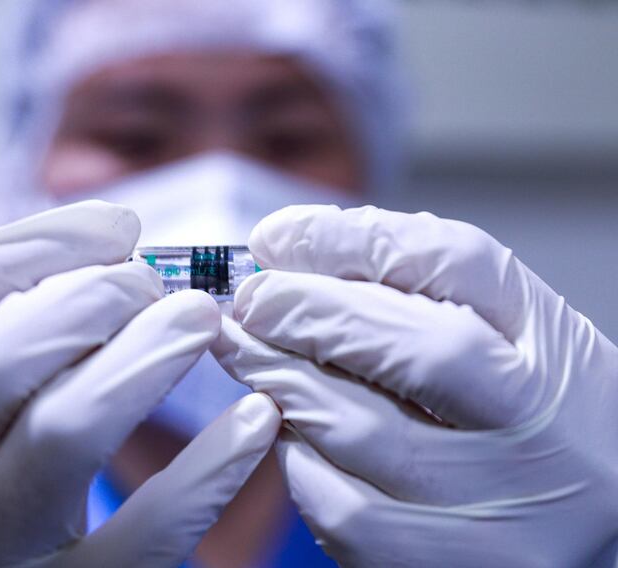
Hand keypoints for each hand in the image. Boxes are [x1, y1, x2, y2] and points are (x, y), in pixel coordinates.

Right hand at [0, 200, 280, 567]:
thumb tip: (98, 261)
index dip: (30, 245)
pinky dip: (207, 471)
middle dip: (91, 298)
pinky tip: (255, 422)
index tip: (115, 226)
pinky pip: (144, 536)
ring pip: (61, 434)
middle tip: (156, 285)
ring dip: (145, 359)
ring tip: (202, 319)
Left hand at [213, 205, 617, 566]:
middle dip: (310, 315)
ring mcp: (508, 512)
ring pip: (364, 434)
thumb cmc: (524, 413)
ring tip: (246, 354)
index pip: (456, 262)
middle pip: (418, 350)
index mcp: (556, 347)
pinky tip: (288, 433)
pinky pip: (347, 512)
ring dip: (283, 384)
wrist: (587, 516)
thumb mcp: (497, 333)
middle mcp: (548, 431)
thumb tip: (286, 249)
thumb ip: (405, 286)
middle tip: (250, 301)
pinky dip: (299, 461)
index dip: (351, 242)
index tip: (276, 238)